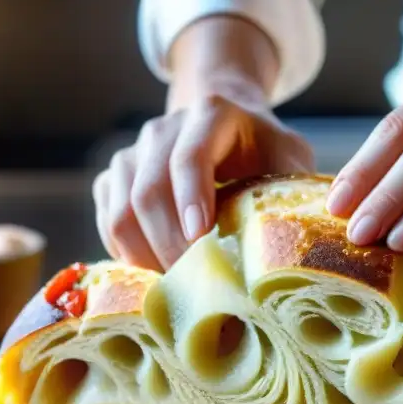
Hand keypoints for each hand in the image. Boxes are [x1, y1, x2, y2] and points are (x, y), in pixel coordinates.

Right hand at [93, 85, 312, 270]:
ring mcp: (133, 154)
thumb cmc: (263, 148)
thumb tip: (294, 244)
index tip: (199, 238)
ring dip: (145, 256)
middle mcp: (162, 130)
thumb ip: (293, 189)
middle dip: (169, 244)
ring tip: (177, 288)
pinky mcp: (116, 179)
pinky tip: (156, 276)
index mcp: (211, 115)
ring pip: (120, 211)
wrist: (224, 120)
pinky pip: (108, 222)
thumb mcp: (289, 157)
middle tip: (195, 285)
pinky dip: (128, 255)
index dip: (190, 197)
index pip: (189, 155)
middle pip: (148, 191)